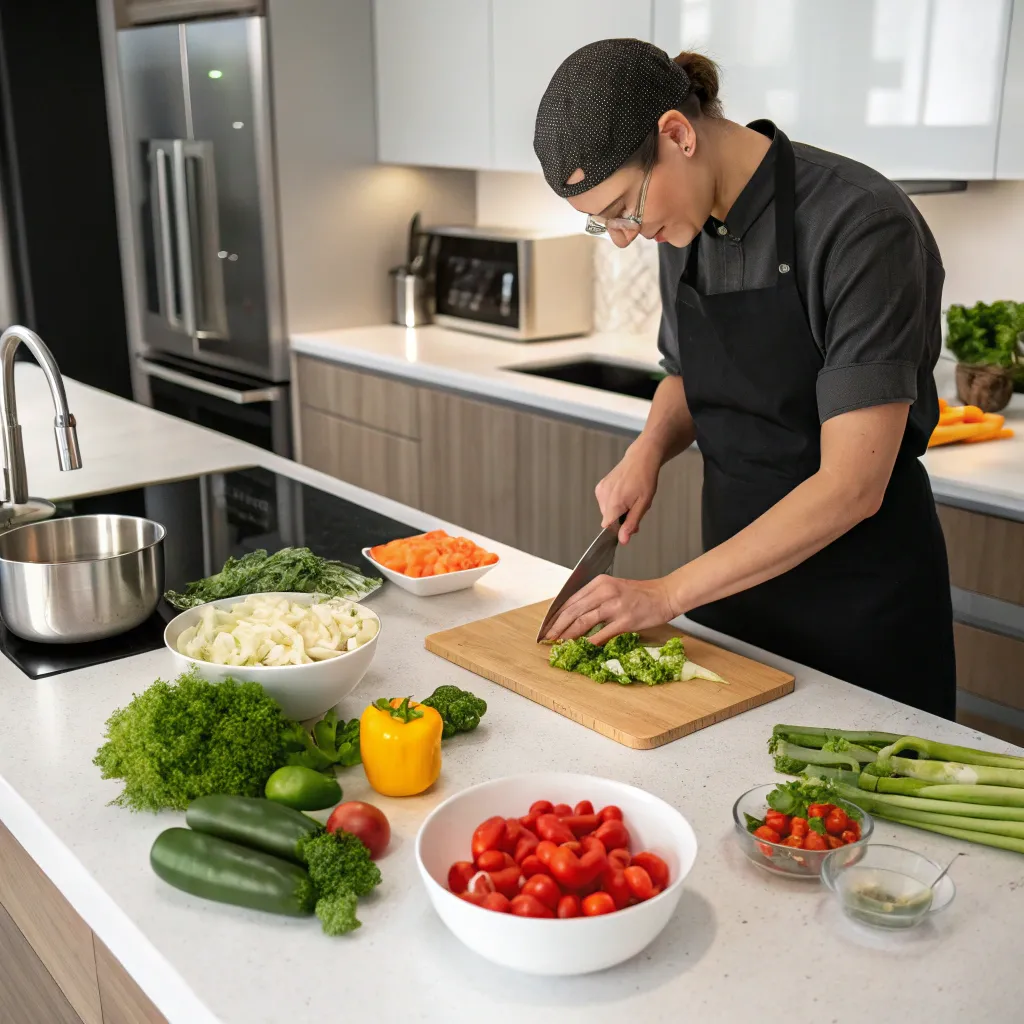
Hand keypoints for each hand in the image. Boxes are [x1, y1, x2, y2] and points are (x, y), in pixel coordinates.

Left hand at [544, 575, 676, 646]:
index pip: (571, 599)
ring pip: (583, 621)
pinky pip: (601, 634)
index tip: (548, 625)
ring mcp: (615, 606)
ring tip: (559, 644)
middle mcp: (605, 591)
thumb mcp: (614, 588)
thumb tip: (575, 616)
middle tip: (547, 637)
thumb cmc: (640, 594)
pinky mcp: (625, 620)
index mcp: (600, 582)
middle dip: (557, 626)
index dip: (556, 614)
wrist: (664, 595)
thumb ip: (595, 598)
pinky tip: (581, 648)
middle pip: (573, 611)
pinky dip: (589, 642)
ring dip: (568, 635)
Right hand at [595, 437, 662, 544]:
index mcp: (614, 503)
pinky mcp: (600, 486)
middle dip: (621, 520)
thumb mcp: (643, 505)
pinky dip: (613, 503)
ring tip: (630, 499)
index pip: (608, 527)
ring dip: (618, 511)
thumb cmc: (645, 480)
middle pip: (609, 520)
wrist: (641, 459)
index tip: (630, 524)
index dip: (619, 529)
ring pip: (607, 512)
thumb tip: (622, 540)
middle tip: (635, 509)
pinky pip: (605, 503)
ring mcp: (600, 491)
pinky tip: (623, 494)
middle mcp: (603, 497)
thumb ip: (631, 523)